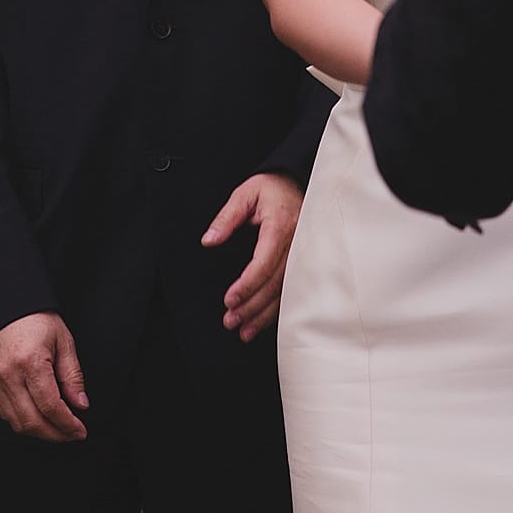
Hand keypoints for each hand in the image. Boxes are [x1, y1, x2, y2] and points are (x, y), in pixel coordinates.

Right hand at [0, 311, 88, 442]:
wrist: (4, 305)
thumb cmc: (35, 319)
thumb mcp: (63, 341)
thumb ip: (72, 376)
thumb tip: (81, 404)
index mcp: (30, 362)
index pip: (50, 406)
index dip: (67, 424)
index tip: (80, 430)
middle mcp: (8, 375)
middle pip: (32, 422)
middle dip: (55, 434)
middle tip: (71, 434)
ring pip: (16, 423)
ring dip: (39, 432)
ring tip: (57, 428)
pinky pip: (4, 414)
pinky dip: (22, 421)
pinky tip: (37, 417)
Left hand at [203, 172, 303, 341]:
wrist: (298, 181)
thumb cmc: (272, 187)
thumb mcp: (246, 193)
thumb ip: (226, 217)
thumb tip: (209, 240)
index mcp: (281, 226)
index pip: (265, 262)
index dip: (247, 285)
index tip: (229, 299)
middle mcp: (296, 244)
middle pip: (274, 283)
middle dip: (252, 306)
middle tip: (231, 321)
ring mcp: (303, 255)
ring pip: (284, 292)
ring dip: (263, 314)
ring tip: (243, 330)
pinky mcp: (303, 262)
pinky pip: (291, 290)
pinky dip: (276, 309)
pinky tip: (262, 322)